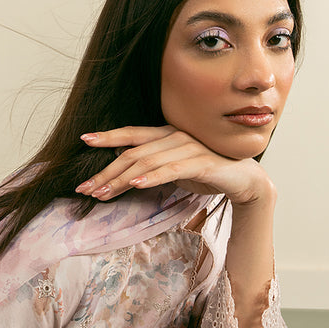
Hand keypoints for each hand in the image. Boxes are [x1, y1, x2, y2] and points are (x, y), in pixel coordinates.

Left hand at [75, 125, 274, 206]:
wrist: (244, 181)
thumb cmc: (205, 172)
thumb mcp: (171, 168)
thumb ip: (149, 164)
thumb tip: (121, 164)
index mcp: (166, 134)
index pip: (131, 134)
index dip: (108, 136)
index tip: (84, 140)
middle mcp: (175, 136)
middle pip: (133, 153)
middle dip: (107, 171)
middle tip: (86, 188)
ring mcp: (189, 148)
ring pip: (148, 162)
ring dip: (123, 179)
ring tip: (103, 193)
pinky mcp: (201, 163)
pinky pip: (172, 170)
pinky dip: (153, 177)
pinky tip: (137, 185)